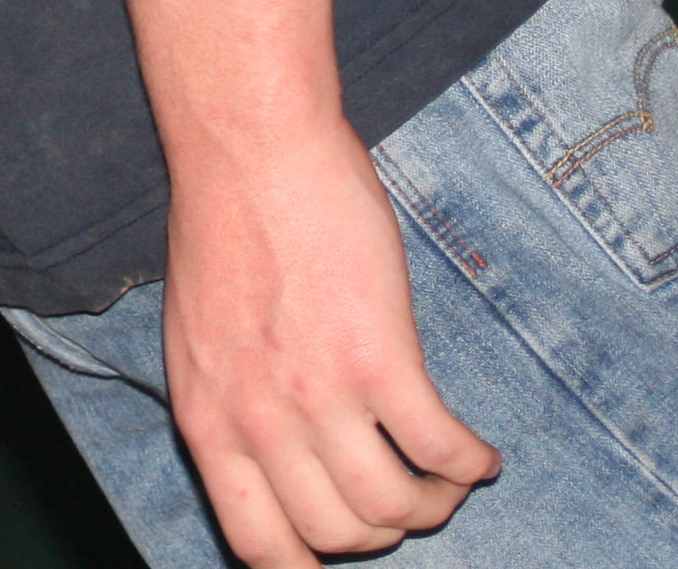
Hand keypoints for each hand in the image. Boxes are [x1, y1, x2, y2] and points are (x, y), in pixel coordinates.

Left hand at [160, 123, 495, 561]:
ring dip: (434, 502)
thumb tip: (277, 468)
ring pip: (393, 509)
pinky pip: (439, 450)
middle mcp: (256, 421)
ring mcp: (316, 393)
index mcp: (207, 421)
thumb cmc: (227, 229)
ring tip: (446, 473)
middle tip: (408, 492)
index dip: (312, 562)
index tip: (346, 542)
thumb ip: (233, 406)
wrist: (248, 149)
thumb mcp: (199, 338)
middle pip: (339, 538)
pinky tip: (478, 451)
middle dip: (384, 530)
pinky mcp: (377, 358)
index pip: (259, 548)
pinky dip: (471, 464)